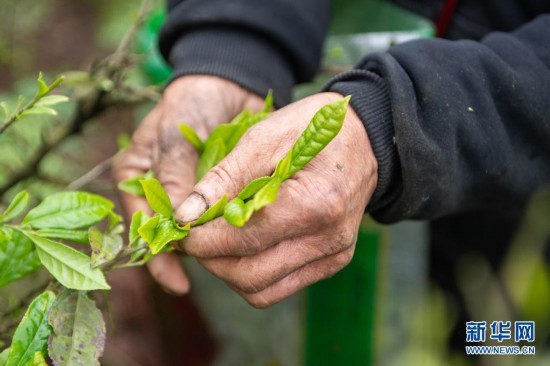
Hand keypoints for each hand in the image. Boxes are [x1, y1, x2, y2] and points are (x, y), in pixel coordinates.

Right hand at [113, 75, 264, 294]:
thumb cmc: (192, 101)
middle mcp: (162, 190)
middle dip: (189, 255)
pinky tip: (245, 239)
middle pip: (171, 235)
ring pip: (199, 231)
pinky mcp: (221, 190)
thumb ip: (174, 175)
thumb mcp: (174, 133)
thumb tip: (179, 222)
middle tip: (214, 270)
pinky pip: (223, 217)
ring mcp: (193, 192)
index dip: (160, 255)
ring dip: (213, 243)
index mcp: (137, 178)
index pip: (144, 226)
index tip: (179, 280)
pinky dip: (231, 227)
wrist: (229, 81)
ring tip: (232, 259)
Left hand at [173, 92, 377, 306]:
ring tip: (218, 240)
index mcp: (313, 204)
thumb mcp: (264, 138)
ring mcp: (333, 255)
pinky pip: (279, 286)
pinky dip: (252, 273)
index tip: (181, 228)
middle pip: (247, 276)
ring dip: (228, 271)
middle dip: (210, 260)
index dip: (200, 240)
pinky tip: (244, 246)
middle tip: (195, 234)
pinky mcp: (332, 262)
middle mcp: (328, 239)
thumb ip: (223, 179)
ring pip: (260, 290)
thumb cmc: (312, 129)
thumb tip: (186, 216)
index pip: (241, 240)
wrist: (366, 139)